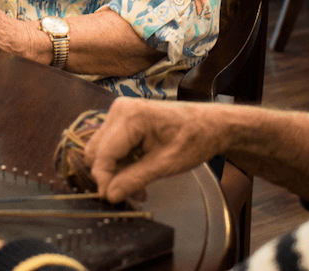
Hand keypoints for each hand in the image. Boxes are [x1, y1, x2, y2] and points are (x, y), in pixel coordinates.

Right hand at [83, 98, 231, 203]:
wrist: (211, 123)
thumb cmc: (194, 139)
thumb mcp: (165, 165)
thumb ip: (134, 179)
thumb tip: (109, 195)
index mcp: (130, 116)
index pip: (102, 154)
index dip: (103, 179)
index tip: (111, 200)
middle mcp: (119, 109)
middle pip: (97, 151)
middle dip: (110, 175)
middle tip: (131, 195)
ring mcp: (120, 112)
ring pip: (102, 149)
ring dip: (116, 170)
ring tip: (138, 188)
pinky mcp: (123, 118)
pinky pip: (111, 144)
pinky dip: (121, 161)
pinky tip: (137, 173)